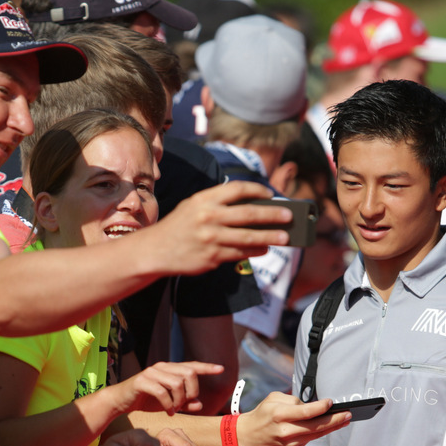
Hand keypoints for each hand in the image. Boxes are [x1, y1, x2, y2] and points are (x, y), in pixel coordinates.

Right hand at [113, 361, 223, 415]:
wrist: (120, 401)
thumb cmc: (145, 401)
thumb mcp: (169, 403)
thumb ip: (184, 403)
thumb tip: (200, 404)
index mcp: (170, 369)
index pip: (192, 365)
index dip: (207, 367)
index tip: (221, 369)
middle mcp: (162, 367)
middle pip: (189, 374)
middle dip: (192, 392)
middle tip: (185, 404)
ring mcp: (151, 373)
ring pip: (177, 383)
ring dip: (180, 400)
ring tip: (175, 409)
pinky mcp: (142, 381)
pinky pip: (162, 392)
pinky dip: (168, 404)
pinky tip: (168, 412)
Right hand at [146, 181, 290, 274]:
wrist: (155, 250)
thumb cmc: (179, 226)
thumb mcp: (193, 206)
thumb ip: (218, 203)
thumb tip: (252, 206)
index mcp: (205, 199)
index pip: (238, 189)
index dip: (259, 190)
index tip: (271, 195)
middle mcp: (208, 217)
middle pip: (249, 214)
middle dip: (273, 215)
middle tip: (289, 216)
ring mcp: (211, 238)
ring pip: (249, 237)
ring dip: (270, 237)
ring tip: (285, 237)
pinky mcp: (212, 257)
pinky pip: (240, 253)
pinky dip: (255, 251)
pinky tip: (264, 249)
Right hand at [239, 392, 350, 445]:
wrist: (247, 436)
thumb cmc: (261, 414)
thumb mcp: (273, 399)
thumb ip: (293, 400)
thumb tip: (311, 406)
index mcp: (279, 415)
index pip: (305, 412)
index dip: (321, 407)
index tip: (331, 402)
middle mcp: (285, 431)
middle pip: (315, 426)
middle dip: (334, 420)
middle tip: (348, 414)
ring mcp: (289, 443)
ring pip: (316, 435)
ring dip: (332, 427)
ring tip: (345, 420)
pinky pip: (310, 439)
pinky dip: (320, 432)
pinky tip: (329, 426)